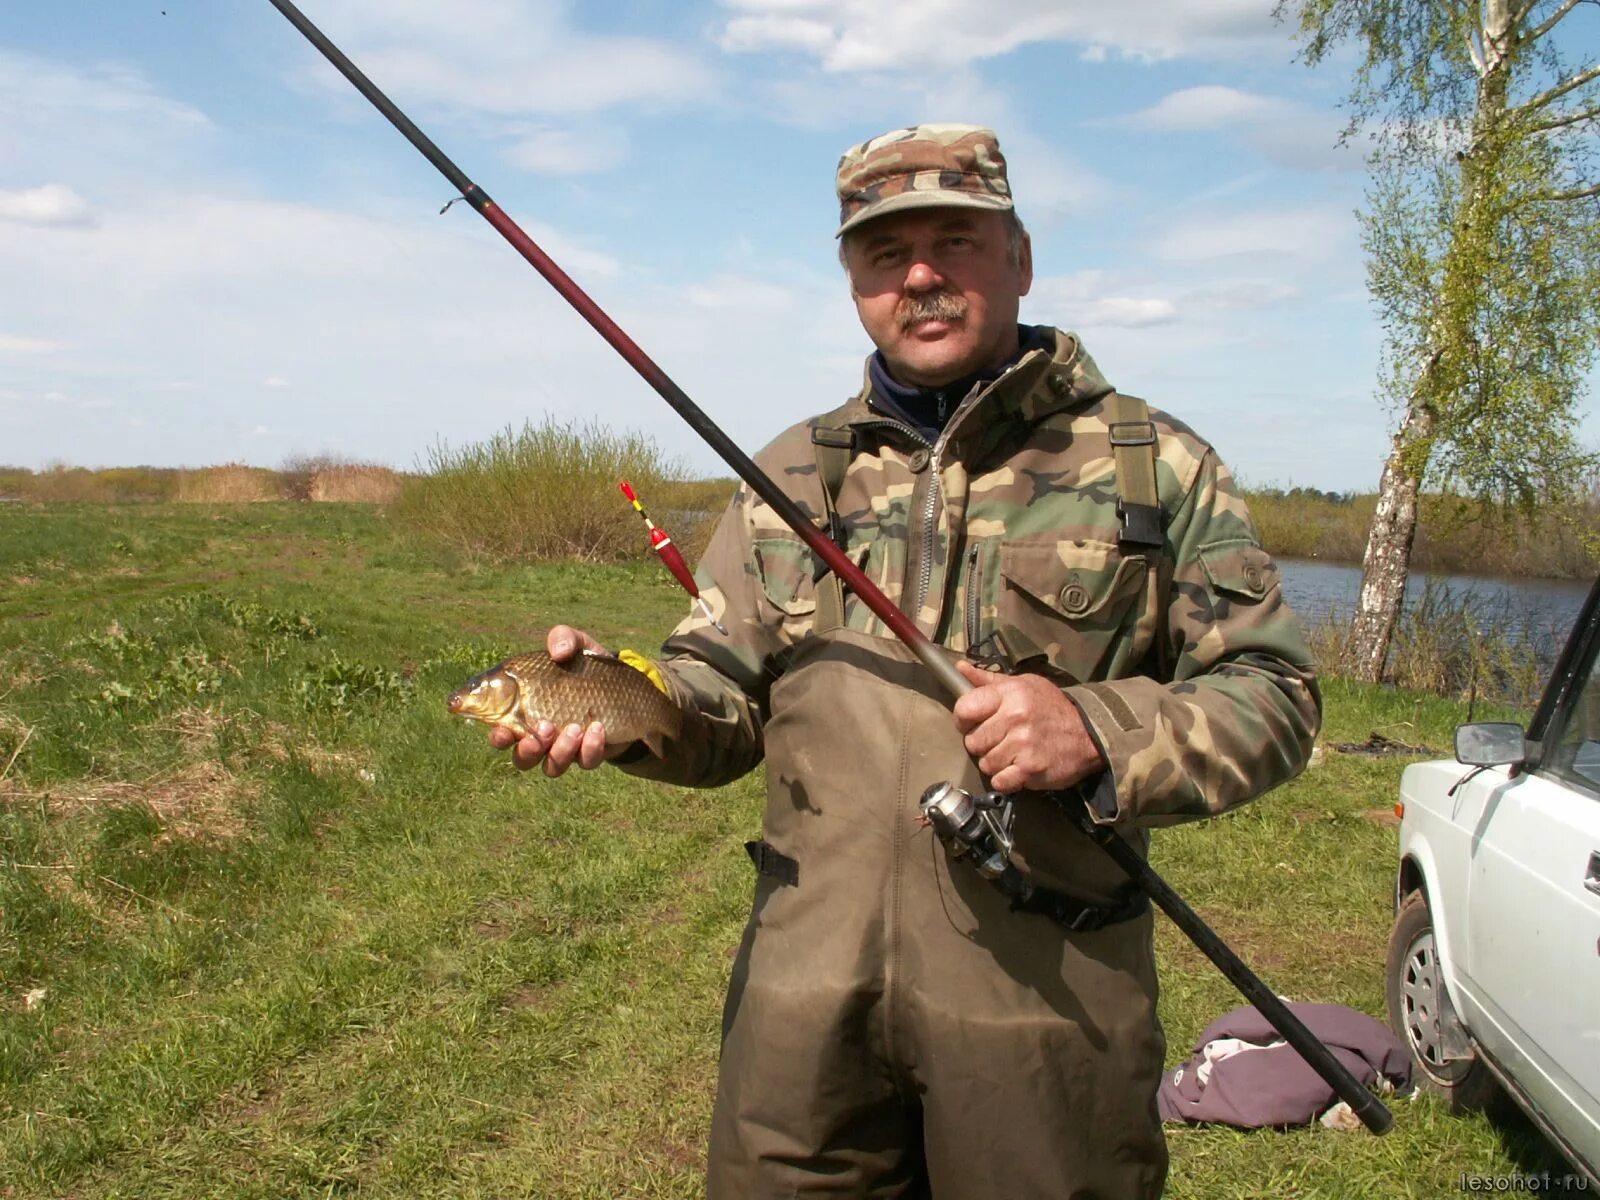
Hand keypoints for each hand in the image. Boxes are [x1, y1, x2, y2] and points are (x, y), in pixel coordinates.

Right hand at [489, 625, 609, 776]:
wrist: (626, 684)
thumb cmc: (587, 665)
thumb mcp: (577, 644)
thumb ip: (562, 638)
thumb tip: (559, 652)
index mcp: (525, 710)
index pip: (500, 731)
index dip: (497, 736)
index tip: (503, 730)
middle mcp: (540, 735)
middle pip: (521, 758)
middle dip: (528, 749)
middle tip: (544, 728)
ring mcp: (565, 748)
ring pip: (551, 766)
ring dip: (560, 751)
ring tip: (575, 728)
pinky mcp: (589, 754)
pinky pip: (585, 761)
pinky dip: (590, 748)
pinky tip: (598, 728)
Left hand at [951, 660, 1105, 793]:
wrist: (1089, 734)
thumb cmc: (1051, 708)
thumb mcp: (1023, 684)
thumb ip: (988, 680)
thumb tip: (959, 668)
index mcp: (1010, 694)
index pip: (965, 708)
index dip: (964, 719)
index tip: (972, 722)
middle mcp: (1015, 717)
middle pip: (973, 741)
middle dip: (982, 744)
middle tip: (999, 740)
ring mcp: (1023, 744)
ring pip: (985, 763)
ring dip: (996, 762)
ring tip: (1013, 753)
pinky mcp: (1031, 769)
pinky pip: (999, 781)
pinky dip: (1006, 779)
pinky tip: (1018, 768)